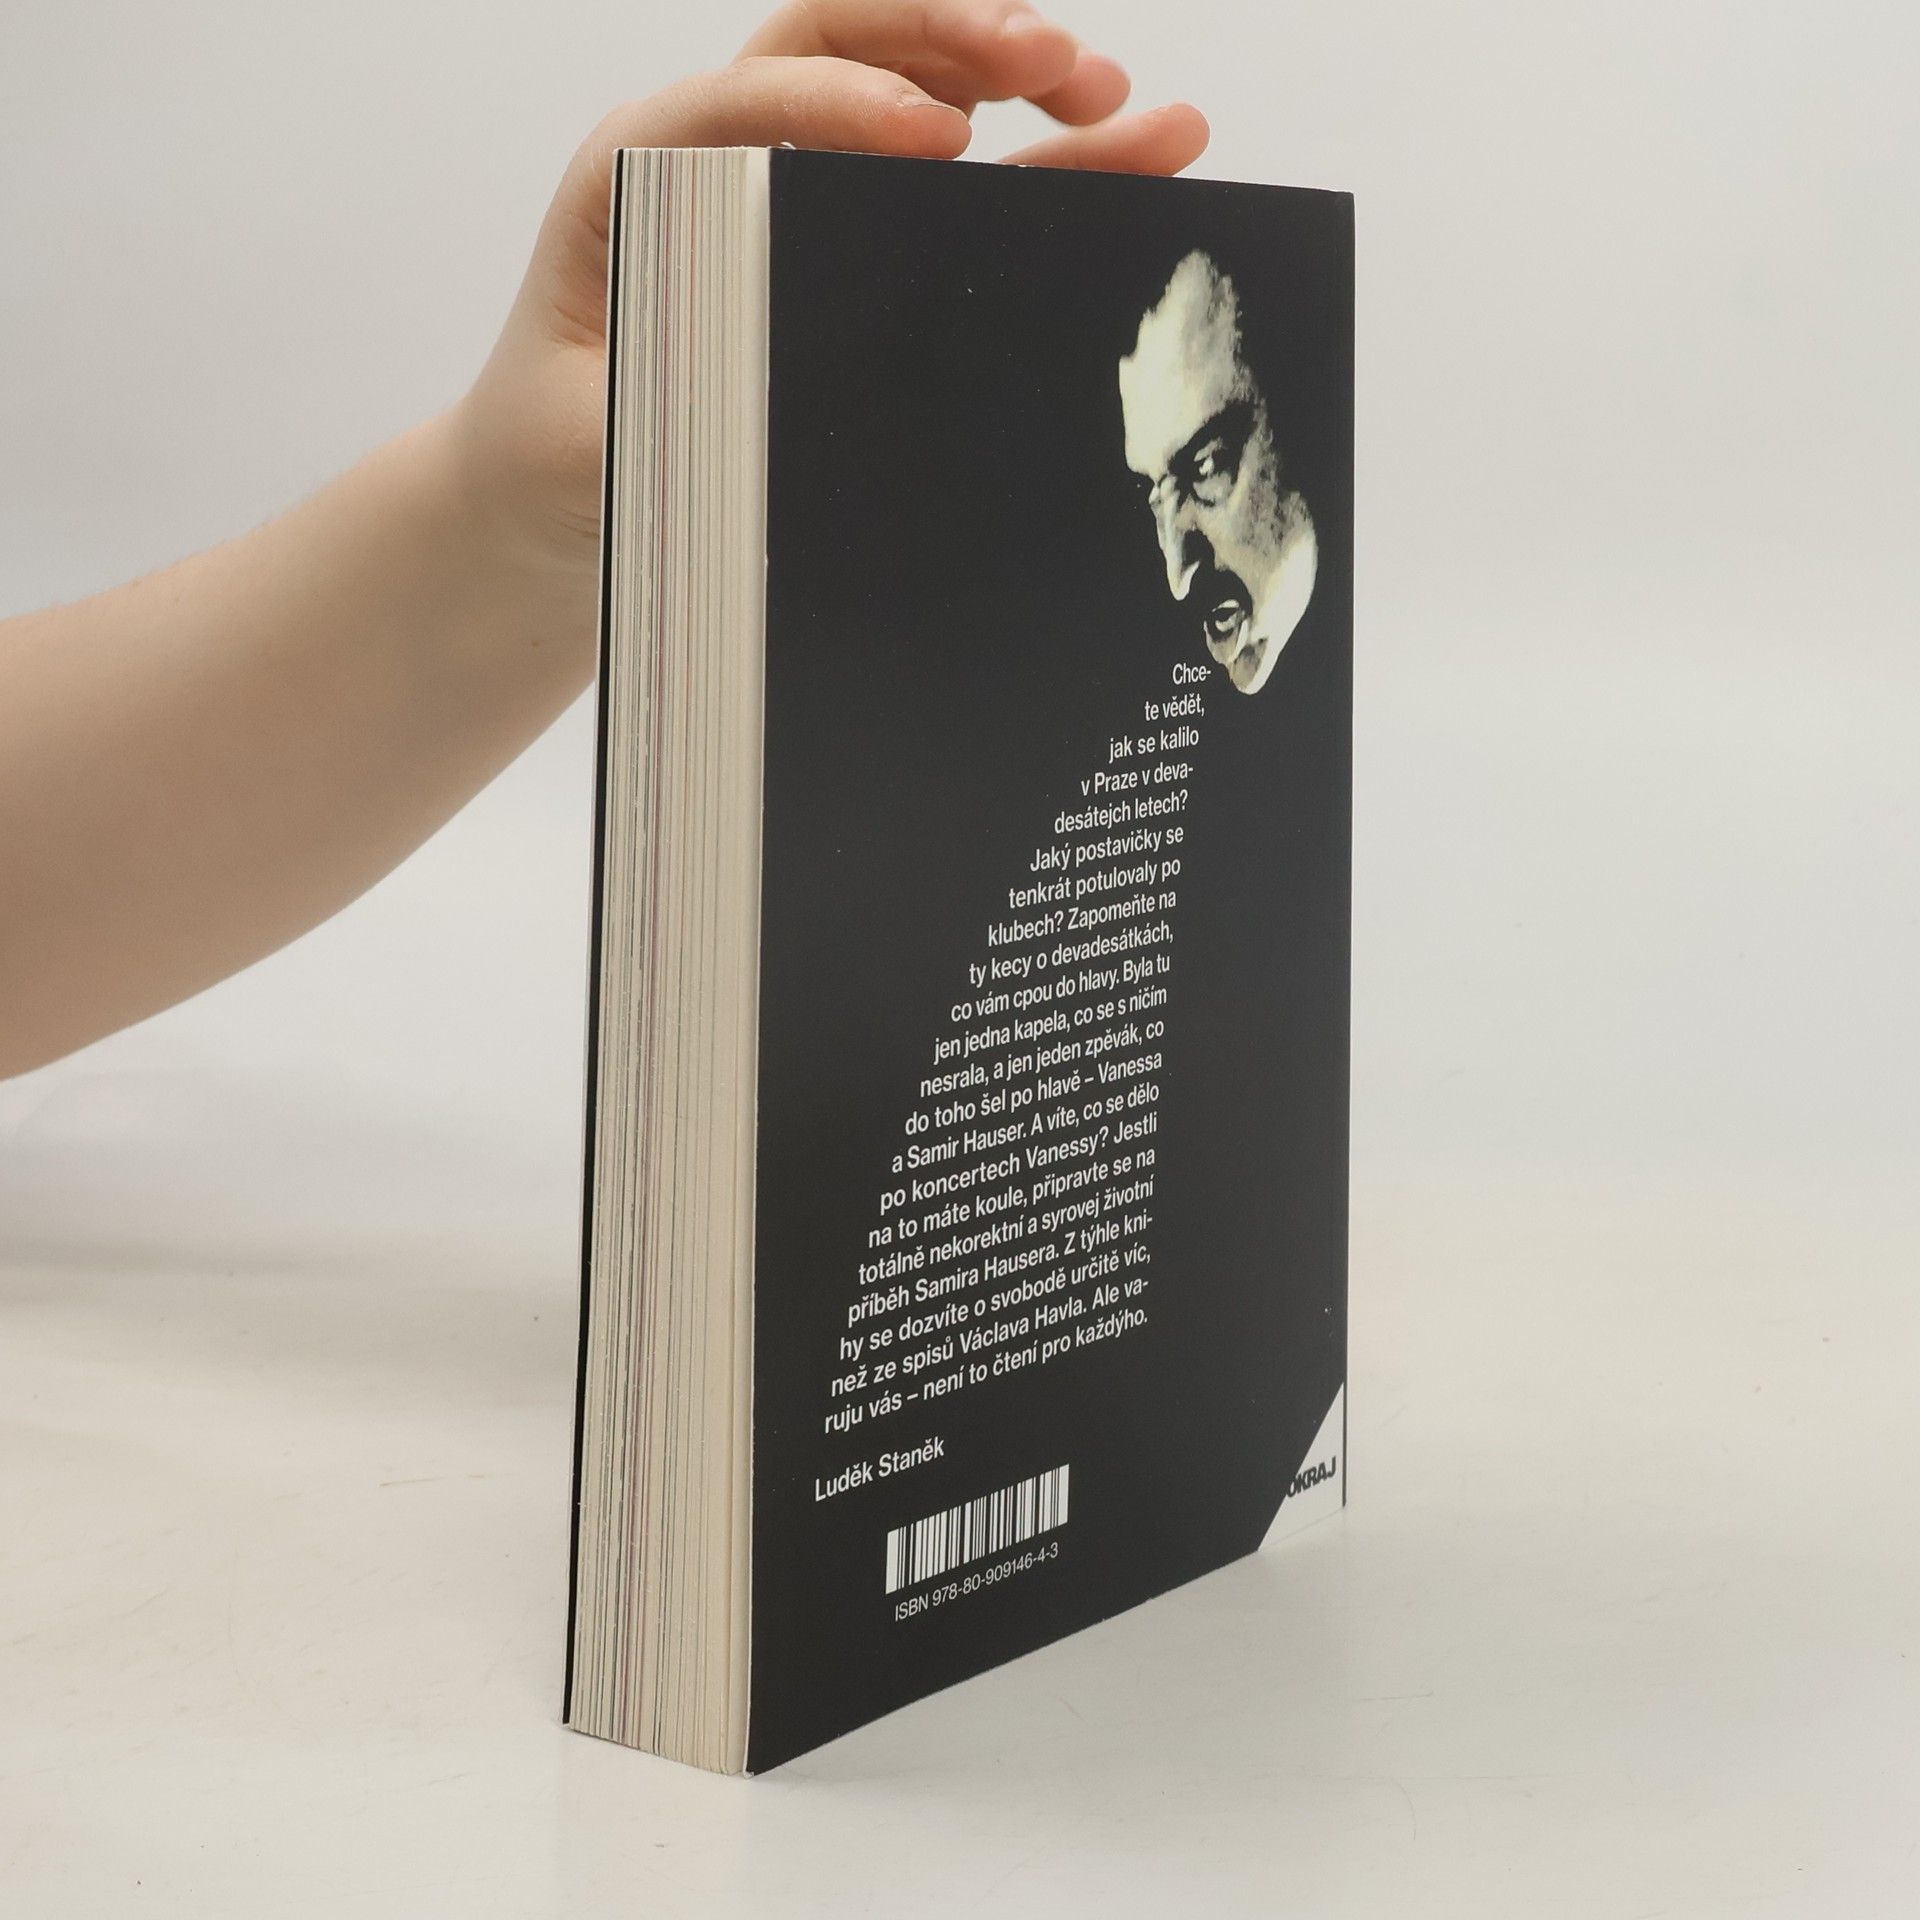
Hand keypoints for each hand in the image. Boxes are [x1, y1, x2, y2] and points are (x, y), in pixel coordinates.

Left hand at [456, 0, 1207, 590]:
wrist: (541, 488)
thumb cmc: (557, 455)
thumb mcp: (594, 439)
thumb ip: (667, 401)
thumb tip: (781, 382)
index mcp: (638, 178)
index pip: (746, 102)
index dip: (846, 106)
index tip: (945, 139)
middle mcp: (713, 154)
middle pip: (841, 41)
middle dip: (954, 34)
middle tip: (1058, 63)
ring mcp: (784, 182)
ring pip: (905, 80)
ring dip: (1011, 71)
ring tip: (1114, 98)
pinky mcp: (839, 229)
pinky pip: (941, 171)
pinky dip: (1027, 152)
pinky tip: (1119, 149)